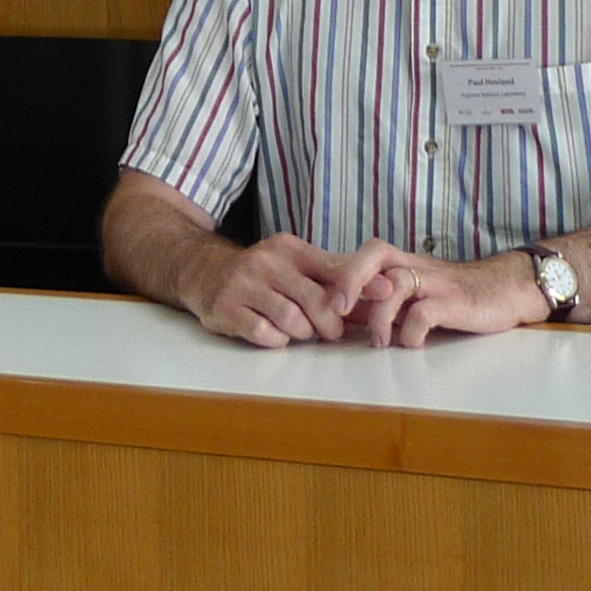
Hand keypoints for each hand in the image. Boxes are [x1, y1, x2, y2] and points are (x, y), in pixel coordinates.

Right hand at [190, 233, 361, 347]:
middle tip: (331, 332)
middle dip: (330, 324)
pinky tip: (275, 334)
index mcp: (290, 249)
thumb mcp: (296, 264)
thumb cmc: (263, 274)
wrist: (204, 272)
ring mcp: (244, 285)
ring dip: (303, 333)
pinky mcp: (227, 309)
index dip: (358, 291)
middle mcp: (266, 262)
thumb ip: (338, 276)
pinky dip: (277, 340)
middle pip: (315, 300)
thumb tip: (387, 288)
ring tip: (300, 331)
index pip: (333, 269)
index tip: (375, 305)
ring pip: (291, 320)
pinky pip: (264, 334)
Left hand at [337, 242, 543, 347]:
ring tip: (378, 341)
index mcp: (404, 263)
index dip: (342, 273)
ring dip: (379, 315)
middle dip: (350, 279)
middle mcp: (417, 267)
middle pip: (376, 254)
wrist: (508, 289)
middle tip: (338, 309)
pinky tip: (410, 344)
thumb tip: (343, 319)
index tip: (324, 303)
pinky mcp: (455, 302)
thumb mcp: (417, 294)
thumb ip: (385, 301)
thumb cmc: (455, 296)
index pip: (366, 254)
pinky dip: (410, 332)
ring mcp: (437, 283)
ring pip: (396, 284)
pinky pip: (424, 313)